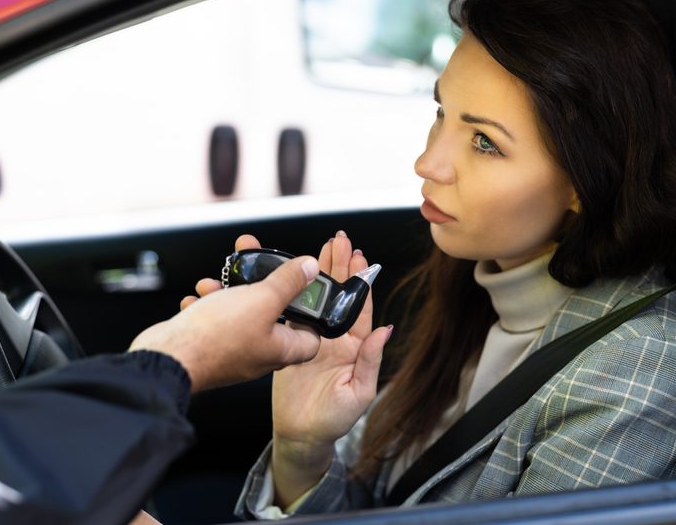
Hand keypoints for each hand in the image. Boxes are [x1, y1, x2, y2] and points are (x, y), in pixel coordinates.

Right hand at [129, 253, 321, 392]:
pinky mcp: (210, 346)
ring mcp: (234, 351)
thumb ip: (288, 282)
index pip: (312, 334)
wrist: (168, 356)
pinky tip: (199, 296)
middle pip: (273, 314)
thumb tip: (309, 268)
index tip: (305, 288)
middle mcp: (260, 353)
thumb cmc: (217, 337)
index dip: (312, 311)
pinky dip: (208, 304)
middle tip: (256, 265)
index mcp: (281, 349)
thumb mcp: (262, 299)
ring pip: (240, 312)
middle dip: (262, 285)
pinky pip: (215, 320)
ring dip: (229, 291)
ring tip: (218, 280)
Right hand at [266, 231, 392, 505]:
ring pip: (317, 298)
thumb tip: (386, 330)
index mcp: (354, 347)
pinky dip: (293, 293)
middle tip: (339, 240)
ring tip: (320, 248)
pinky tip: (293, 274)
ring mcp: (312, 339)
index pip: (359, 306)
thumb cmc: (333, 421)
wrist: (300, 436)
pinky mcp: (290, 344)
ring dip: (318, 273)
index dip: (360, 280)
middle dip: (339, 266)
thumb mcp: (359, 393)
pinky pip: (293, 313)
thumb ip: (371, 361)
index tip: (360, 256)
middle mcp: (334, 338)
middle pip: (338, 294)